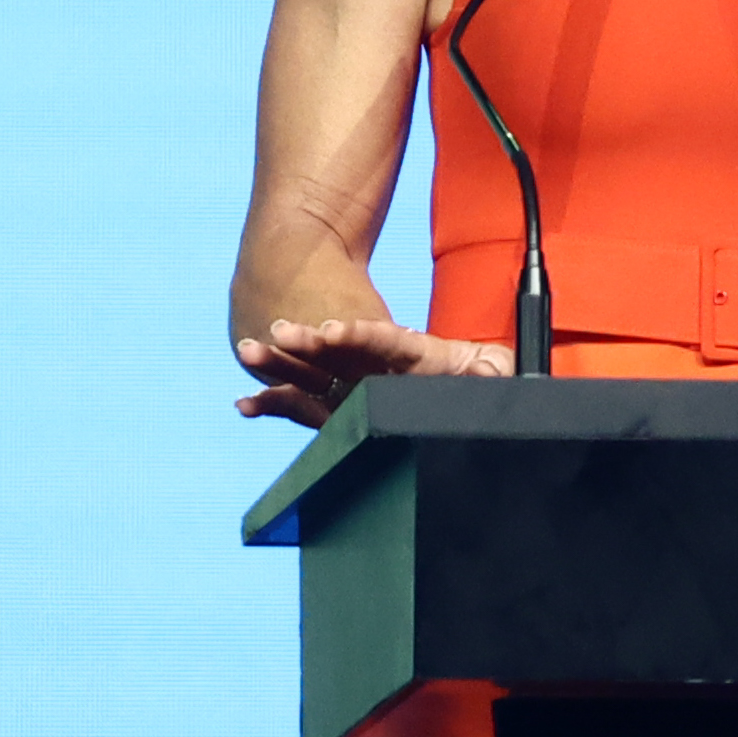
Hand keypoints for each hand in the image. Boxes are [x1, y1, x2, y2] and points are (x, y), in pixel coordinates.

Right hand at [233, 315, 512, 426]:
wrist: (461, 382)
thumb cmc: (475, 376)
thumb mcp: (491, 370)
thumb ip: (490, 372)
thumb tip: (488, 370)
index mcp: (411, 352)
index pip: (382, 339)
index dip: (357, 333)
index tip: (332, 330)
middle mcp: (374, 363)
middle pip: (336, 349)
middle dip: (306, 341)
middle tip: (277, 331)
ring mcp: (351, 382)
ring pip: (312, 370)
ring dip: (279, 363)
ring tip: (247, 351)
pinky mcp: (338, 404)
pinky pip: (303, 403)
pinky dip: (275, 403)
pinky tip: (246, 406)